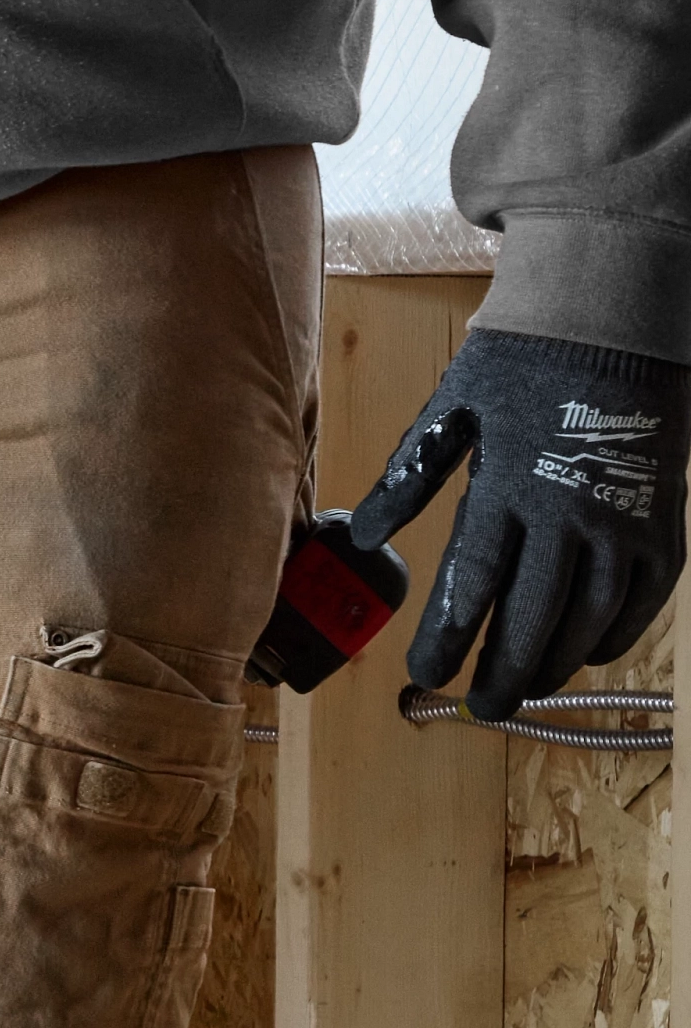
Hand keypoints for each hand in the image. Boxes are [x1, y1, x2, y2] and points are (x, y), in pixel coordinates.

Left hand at [345, 323, 689, 724]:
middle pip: (534, 618)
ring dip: (558, 662)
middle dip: (504, 671)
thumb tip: (366, 537)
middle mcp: (568, 514)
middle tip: (481, 706)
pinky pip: (645, 598)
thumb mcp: (450, 412)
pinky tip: (590, 652)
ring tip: (528, 688)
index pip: (471, 585)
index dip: (448, 640)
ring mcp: (623, 522)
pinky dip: (618, 633)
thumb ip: (407, 480)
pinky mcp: (663, 522)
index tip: (425, 676)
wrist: (616, 321)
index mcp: (506, 489)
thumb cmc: (522, 363)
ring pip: (592, 619)